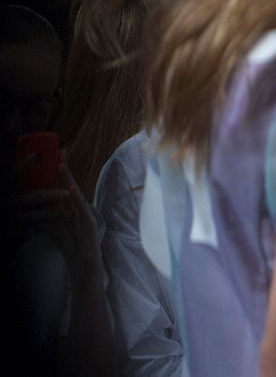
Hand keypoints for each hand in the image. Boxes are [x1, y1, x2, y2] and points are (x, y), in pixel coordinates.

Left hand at [6, 151, 101, 282]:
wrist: (86, 270)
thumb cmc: (73, 252)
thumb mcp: (56, 232)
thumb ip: (49, 219)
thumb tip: (38, 207)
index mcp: (71, 211)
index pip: (63, 187)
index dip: (60, 172)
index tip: (55, 157)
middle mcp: (79, 211)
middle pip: (70, 186)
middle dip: (65, 169)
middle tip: (60, 152)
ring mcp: (86, 218)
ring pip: (76, 195)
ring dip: (68, 180)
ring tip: (61, 165)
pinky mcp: (90, 227)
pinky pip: (82, 211)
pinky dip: (77, 199)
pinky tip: (71, 190)